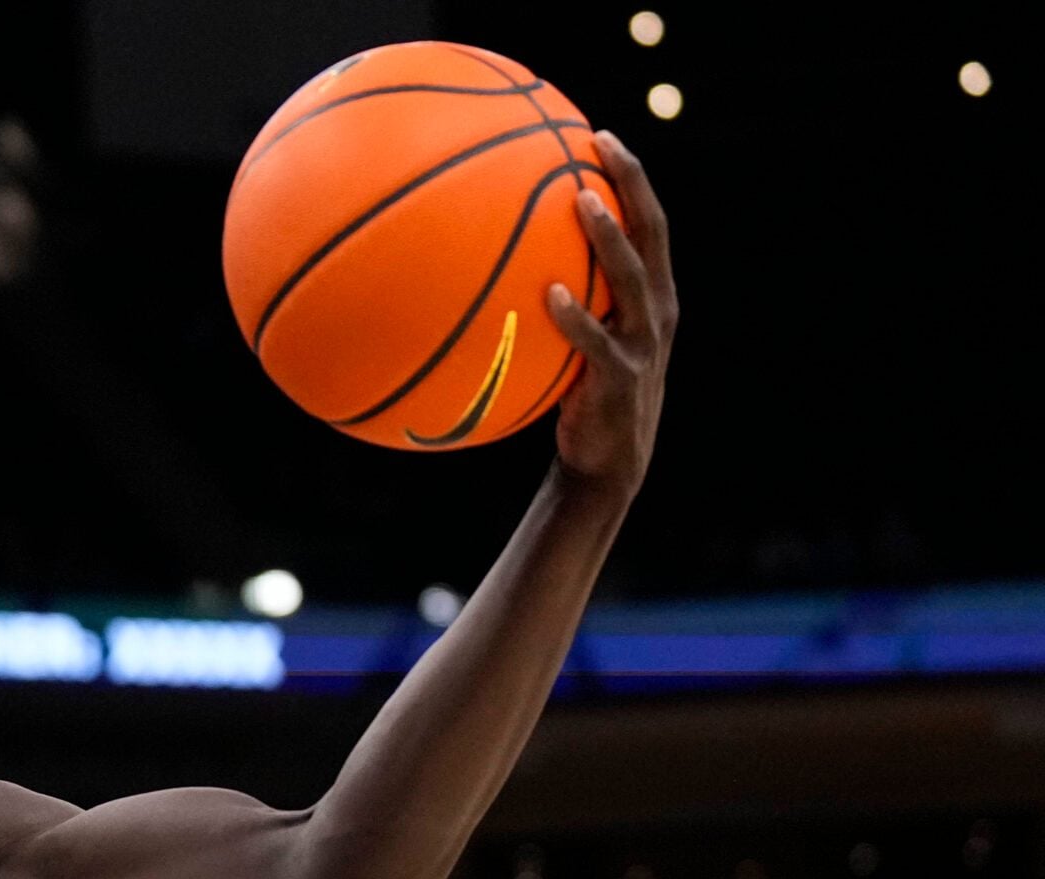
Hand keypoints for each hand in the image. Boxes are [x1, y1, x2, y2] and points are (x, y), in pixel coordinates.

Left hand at [545, 130, 676, 490]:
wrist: (607, 464)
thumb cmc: (583, 395)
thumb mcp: (580, 341)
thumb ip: (563, 298)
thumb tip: (500, 263)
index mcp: (652, 295)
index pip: (650, 223)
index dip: (633, 178)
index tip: (602, 135)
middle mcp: (656, 311)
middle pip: (651, 234)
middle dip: (631, 184)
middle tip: (600, 144)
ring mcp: (643, 344)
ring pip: (632, 279)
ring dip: (607, 238)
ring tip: (581, 201)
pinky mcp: (619, 380)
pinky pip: (595, 343)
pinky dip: (576, 317)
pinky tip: (549, 294)